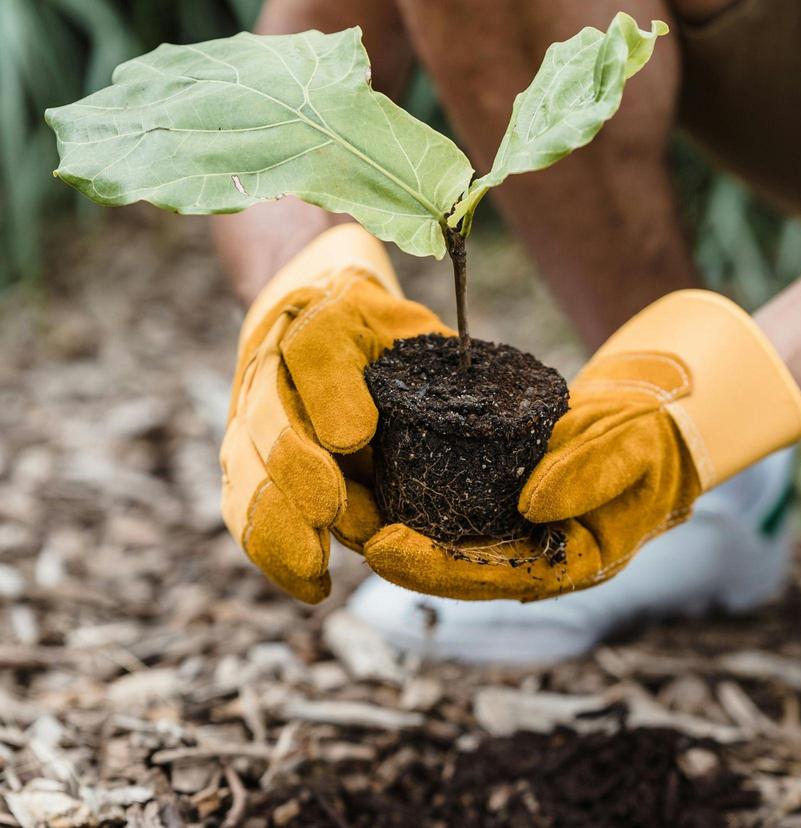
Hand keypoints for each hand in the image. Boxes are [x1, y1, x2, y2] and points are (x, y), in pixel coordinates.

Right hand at [220, 223, 448, 602]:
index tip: (354, 435)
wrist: (314, 306)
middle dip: (295, 469)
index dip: (328, 392)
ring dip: (276, 520)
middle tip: (327, 512)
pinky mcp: (246, 460)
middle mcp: (269, 368)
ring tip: (313, 569)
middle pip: (269, 418)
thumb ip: (404, 367)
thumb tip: (357, 440)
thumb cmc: (374, 328)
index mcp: (313, 320)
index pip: (315, 344)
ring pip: (248, 470)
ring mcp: (249, 417)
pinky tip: (306, 584)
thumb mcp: (401, 326)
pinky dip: (270, 548)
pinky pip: (245, 507)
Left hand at [360, 290, 800, 600]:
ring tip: (339, 499)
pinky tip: (371, 472)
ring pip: (441, 536)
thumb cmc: (653, 445)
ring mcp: (512, 528)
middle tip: (340, 523)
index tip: (383, 549)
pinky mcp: (496, 496)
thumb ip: (593, 474)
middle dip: (394, 551)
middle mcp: (530, 554)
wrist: (653, 429)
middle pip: (451, 566)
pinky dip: (410, 490)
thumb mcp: (636, 451)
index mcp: (566, 561)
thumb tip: (532, 503)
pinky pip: (447, 500)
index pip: (491, 577)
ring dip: (390, 522)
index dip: (434, 569)